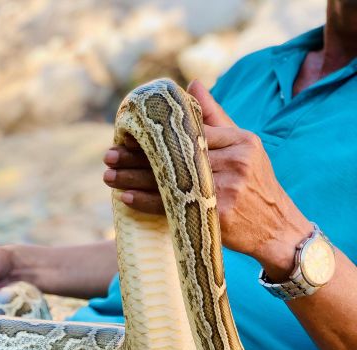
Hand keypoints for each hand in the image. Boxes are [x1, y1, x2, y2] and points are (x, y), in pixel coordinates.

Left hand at [103, 80, 312, 279]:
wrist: (278, 230)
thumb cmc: (256, 186)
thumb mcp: (244, 147)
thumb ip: (216, 117)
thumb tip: (191, 84)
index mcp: (240, 140)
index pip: (188, 134)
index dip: (155, 138)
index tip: (126, 137)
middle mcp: (235, 161)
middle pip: (175, 157)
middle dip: (136, 157)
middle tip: (107, 156)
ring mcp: (228, 188)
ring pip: (171, 182)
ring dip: (134, 179)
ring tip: (108, 176)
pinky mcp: (221, 214)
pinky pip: (176, 207)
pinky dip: (149, 202)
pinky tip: (127, 198)